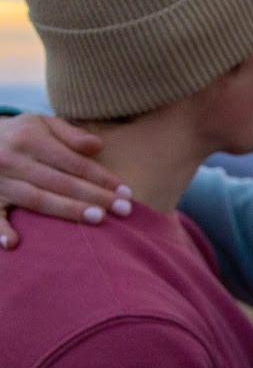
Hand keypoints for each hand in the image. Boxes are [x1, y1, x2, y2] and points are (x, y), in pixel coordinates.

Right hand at [0, 114, 131, 248]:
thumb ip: (70, 134)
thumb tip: (98, 146)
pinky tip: (14, 243)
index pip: (73, 163)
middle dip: (95, 196)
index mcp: (29, 139)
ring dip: (68, 211)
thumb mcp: (42, 124)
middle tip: (124, 209)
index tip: (126, 192)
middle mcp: (12, 159)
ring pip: (37, 200)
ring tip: (99, 218)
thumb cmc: (19, 135)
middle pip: (60, 182)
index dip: (101, 178)